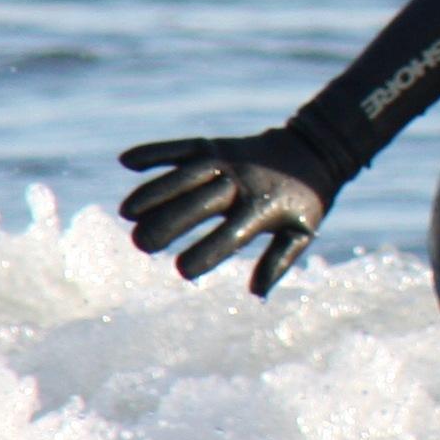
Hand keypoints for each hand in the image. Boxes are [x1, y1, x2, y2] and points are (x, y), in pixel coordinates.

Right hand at [118, 127, 338, 296]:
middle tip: (141, 244)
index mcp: (263, 209)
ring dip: (155, 191)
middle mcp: (240, 183)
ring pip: (185, 174)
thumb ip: (279, 261)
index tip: (182, 271)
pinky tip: (126, 161)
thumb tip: (256, 293)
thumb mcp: (302, 232)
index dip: (207, 252)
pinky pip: (182, 147)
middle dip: (169, 222)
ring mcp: (225, 161)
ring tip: (126, 212)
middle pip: (200, 203)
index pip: (231, 235)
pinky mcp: (214, 145)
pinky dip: (156, 152)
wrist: (313, 148)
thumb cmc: (305, 200)